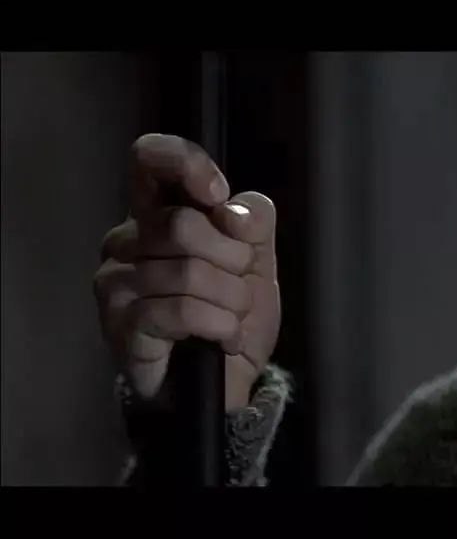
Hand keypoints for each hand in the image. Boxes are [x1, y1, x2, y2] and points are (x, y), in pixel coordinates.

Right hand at [94, 133, 279, 410]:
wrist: (228, 378)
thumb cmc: (233, 312)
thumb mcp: (259, 260)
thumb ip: (253, 222)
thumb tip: (231, 211)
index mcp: (159, 212)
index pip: (150, 160)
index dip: (185, 164)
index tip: (217, 192)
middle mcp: (128, 240)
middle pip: (184, 224)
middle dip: (233, 260)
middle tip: (240, 286)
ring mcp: (115, 281)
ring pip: (188, 272)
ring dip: (231, 302)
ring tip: (231, 318)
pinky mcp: (120, 322)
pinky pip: (180, 310)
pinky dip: (218, 326)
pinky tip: (221, 338)